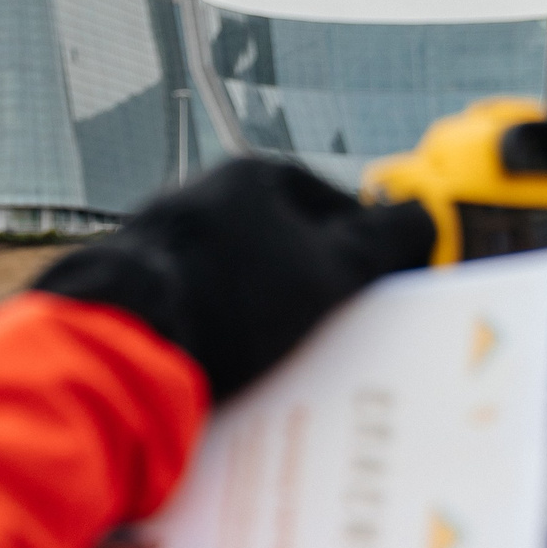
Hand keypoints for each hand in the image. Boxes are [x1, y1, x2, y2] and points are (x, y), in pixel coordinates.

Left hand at [34, 158, 436, 400]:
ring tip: (287, 360)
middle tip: (338, 329)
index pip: (328, 201)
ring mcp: (156, 244)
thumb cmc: (231, 299)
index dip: (363, 247)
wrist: (121, 345)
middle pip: (276, 243)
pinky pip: (194, 308)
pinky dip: (218, 335)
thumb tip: (425, 219)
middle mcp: (195, 199)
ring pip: (233, 280)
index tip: (378, 286)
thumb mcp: (332, 272)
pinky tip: (233, 370)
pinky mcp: (129, 291)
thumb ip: (385, 242)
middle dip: (310, 287)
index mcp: (247, 177)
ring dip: (262, 316)